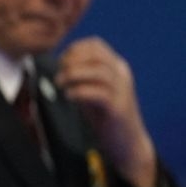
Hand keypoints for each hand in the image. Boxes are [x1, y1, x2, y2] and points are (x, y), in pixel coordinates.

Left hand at [55, 38, 157, 186]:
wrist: (126, 142)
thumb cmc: (105, 115)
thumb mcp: (93, 89)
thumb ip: (81, 77)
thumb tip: (60, 65)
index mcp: (116, 67)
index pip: (96, 44)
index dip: (74, 49)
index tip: (60, 62)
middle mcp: (121, 75)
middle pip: (96, 55)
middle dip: (72, 61)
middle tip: (59, 75)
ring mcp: (122, 91)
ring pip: (98, 72)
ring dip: (73, 75)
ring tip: (60, 84)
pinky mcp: (118, 108)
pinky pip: (98, 94)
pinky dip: (80, 92)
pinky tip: (69, 96)